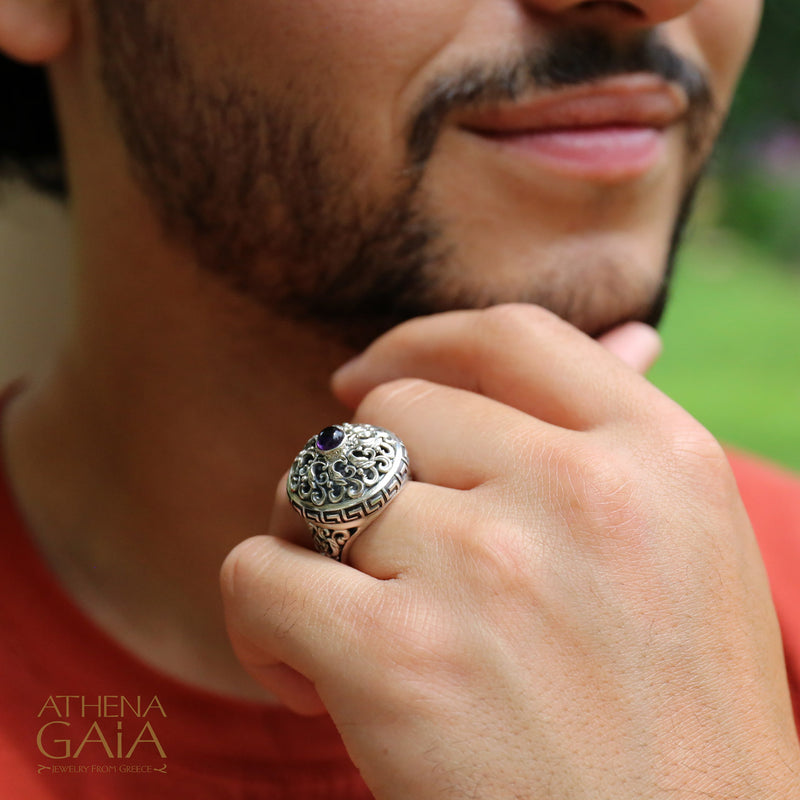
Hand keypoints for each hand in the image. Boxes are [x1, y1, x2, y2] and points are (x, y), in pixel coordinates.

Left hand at [221, 306, 799, 798]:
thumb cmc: (676, 719)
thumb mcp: (684, 546)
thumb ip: (620, 439)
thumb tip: (628, 333)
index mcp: (659, 457)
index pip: (508, 336)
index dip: (418, 343)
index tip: (363, 381)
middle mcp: (581, 493)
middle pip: (391, 416)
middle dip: (360, 476)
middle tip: (379, 557)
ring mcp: (490, 568)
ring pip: (315, 489)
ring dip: (311, 551)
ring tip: (353, 624)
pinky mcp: (401, 660)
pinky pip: (259, 573)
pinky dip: (260, 619)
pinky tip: (307, 677)